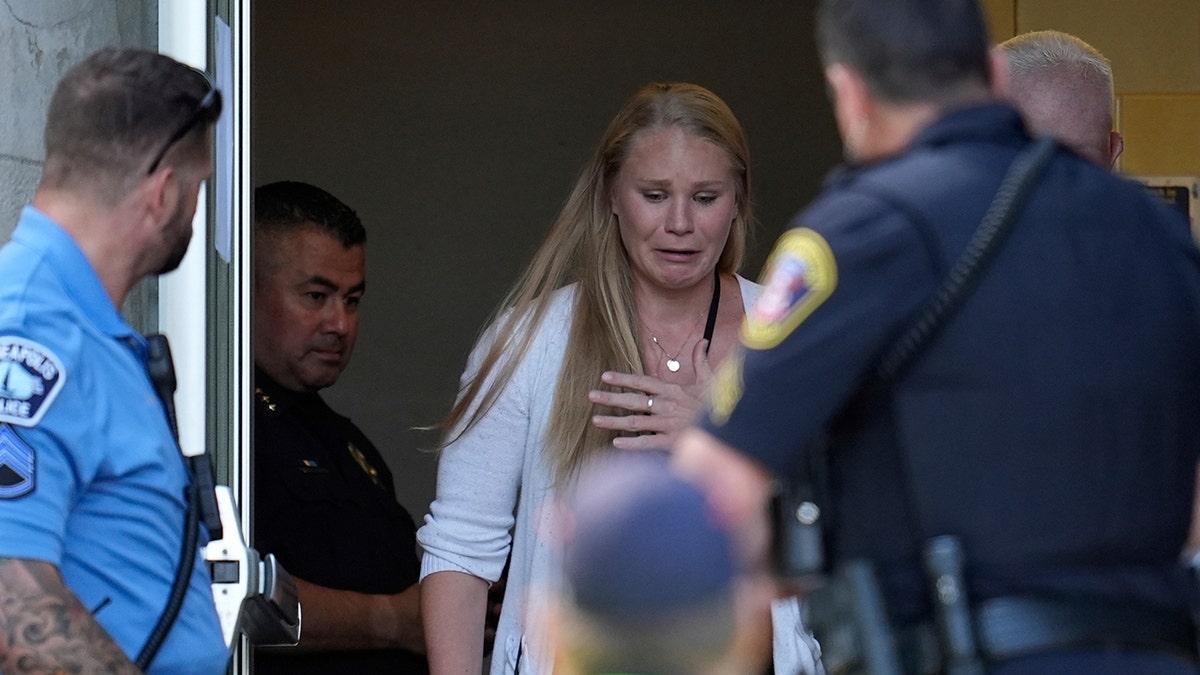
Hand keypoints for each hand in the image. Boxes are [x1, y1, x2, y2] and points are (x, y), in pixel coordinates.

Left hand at [589, 339, 712, 449]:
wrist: (728, 430)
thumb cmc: (715, 405)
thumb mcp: (710, 380)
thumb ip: (700, 361)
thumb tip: (702, 341)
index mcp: (673, 390)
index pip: (643, 382)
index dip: (624, 378)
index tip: (605, 376)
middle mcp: (667, 406)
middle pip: (634, 401)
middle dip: (611, 398)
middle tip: (590, 396)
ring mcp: (668, 425)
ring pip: (636, 422)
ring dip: (614, 422)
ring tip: (595, 420)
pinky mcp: (672, 442)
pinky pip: (648, 443)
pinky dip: (631, 444)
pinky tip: (616, 443)